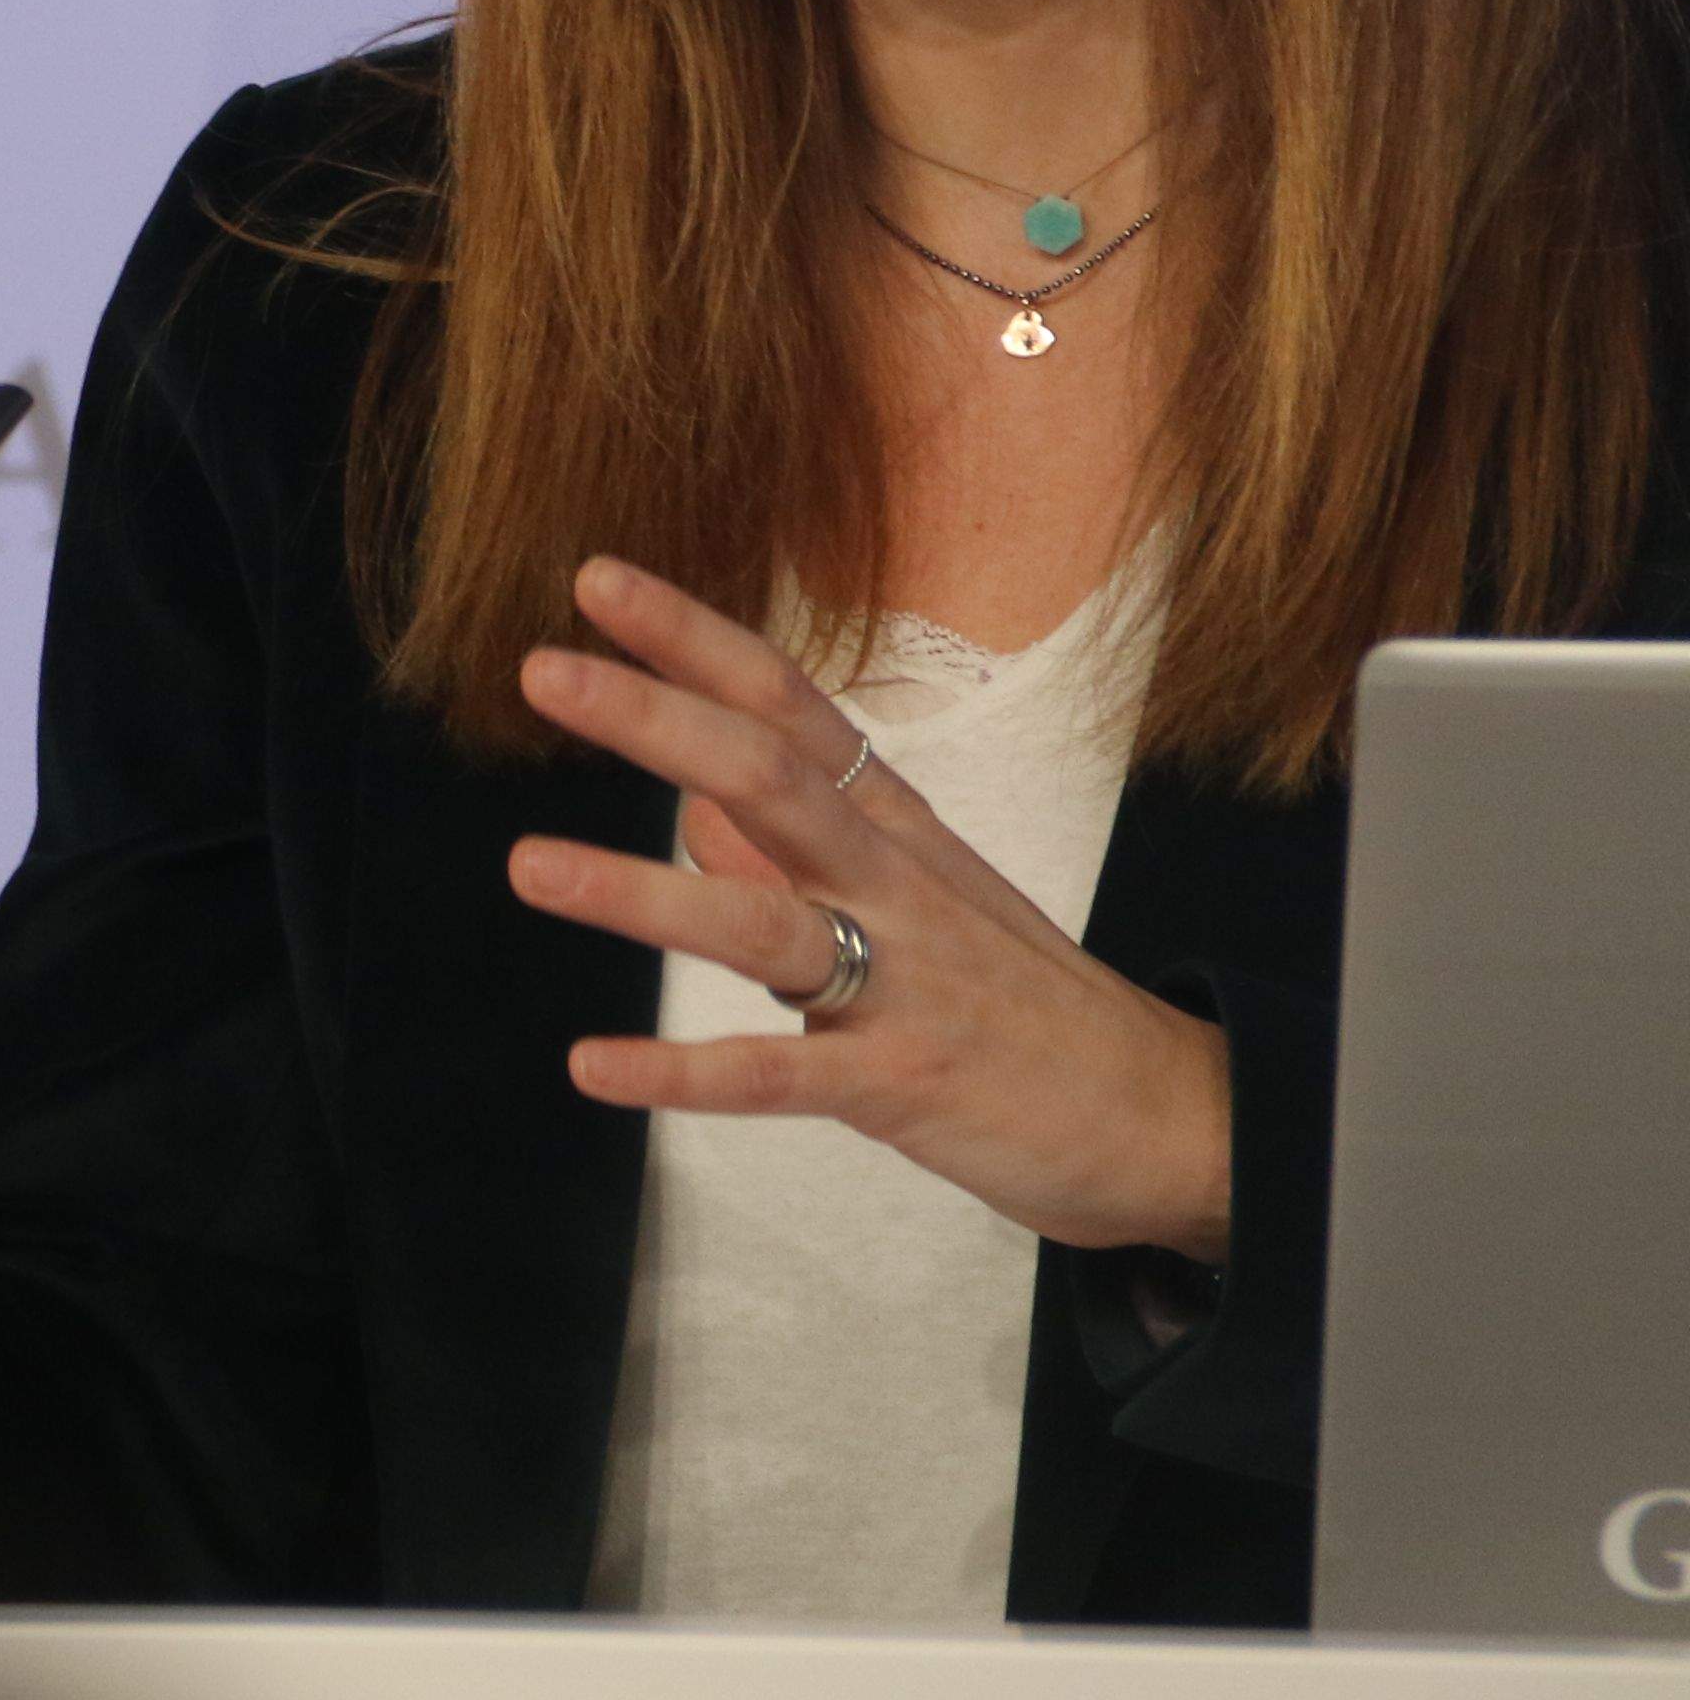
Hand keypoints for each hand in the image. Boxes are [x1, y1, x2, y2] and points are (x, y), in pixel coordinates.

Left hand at [501, 556, 1232, 1261]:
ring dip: (641, 893)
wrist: (1169, 1118)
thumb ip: (793, 853)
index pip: (786, 706)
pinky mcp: (903, 1082)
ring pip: (764, 922)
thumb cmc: (1020, 1000)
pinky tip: (594, 1066)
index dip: (693, 641)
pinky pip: (779, 1075)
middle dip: (657, 719)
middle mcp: (894, 883)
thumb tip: (688, 809)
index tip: (597, 581)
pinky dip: (683, 1072)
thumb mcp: (914, 898)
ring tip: (529, 865)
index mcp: (893, 827)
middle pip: (771, 776)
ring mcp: (903, 980)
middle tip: (542, 669)